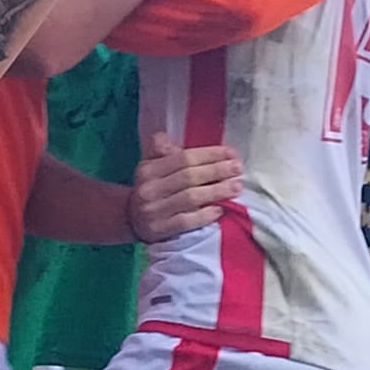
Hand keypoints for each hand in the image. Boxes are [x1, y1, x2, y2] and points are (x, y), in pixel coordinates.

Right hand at [129, 128, 243, 242]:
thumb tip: (169, 139)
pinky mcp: (159, 230)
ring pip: (190, 198)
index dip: (209, 154)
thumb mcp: (150, 166)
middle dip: (217, 171)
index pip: (183, 158)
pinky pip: (186, 221)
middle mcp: (149, 189)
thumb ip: (161, 150)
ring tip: (236, 187)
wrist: (131, 220)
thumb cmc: (151, 188)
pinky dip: (205, 215)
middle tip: (238, 169)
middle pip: (189, 177)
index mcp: (148, 169)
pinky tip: (220, 210)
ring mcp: (153, 211)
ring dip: (217, 191)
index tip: (231, 153)